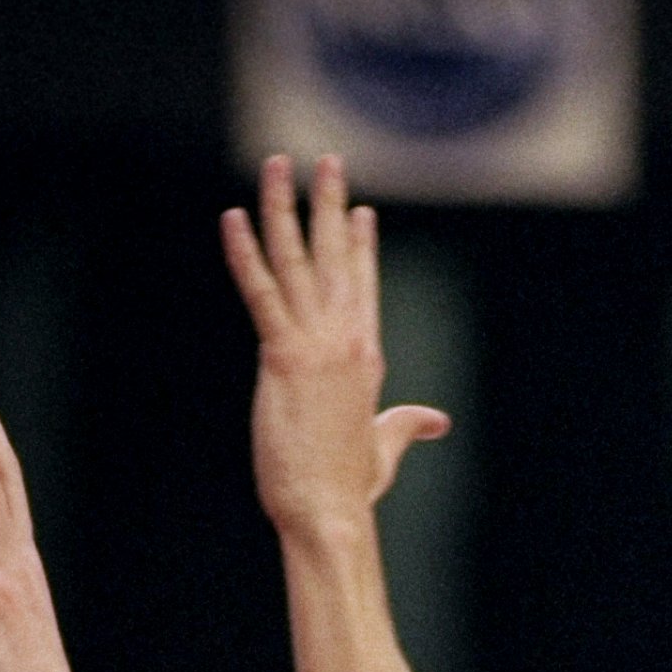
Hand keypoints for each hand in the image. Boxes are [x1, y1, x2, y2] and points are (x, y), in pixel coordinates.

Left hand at [219, 154, 448, 535]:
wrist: (330, 510)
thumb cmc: (351, 488)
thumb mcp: (384, 447)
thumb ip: (407, 425)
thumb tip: (437, 422)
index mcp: (367, 356)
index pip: (363, 286)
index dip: (359, 246)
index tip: (357, 212)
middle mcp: (346, 339)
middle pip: (335, 257)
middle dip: (329, 204)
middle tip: (325, 160)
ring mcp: (316, 345)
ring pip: (297, 261)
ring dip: (285, 208)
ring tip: (277, 165)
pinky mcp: (283, 358)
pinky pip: (261, 293)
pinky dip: (245, 254)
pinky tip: (233, 220)